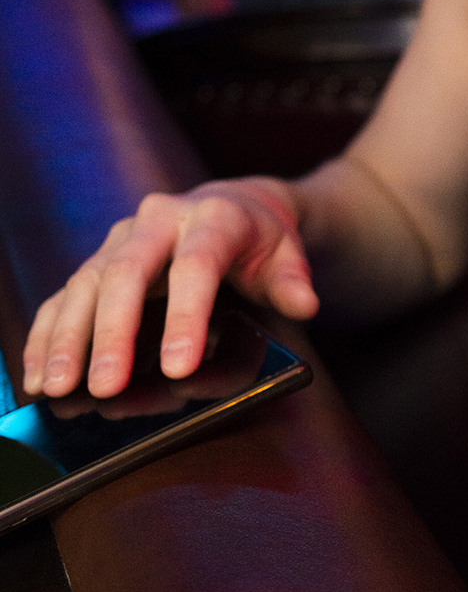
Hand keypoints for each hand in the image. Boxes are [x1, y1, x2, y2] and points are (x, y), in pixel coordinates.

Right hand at [22, 180, 318, 400]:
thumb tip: (304, 302)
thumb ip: (294, 280)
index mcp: (212, 216)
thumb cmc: (264, 241)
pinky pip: (66, 295)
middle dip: (111, 333)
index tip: (178, 367)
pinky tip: (38, 374)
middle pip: (127, 274)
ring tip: (55, 387)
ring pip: (87, 283)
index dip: (186, 316)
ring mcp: (123, 237)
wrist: (240, 204)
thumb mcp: (289, 255)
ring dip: (67, 338)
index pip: (196, 266)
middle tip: (104, 387)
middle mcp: (159, 220)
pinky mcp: (100, 258)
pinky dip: (49, 334)